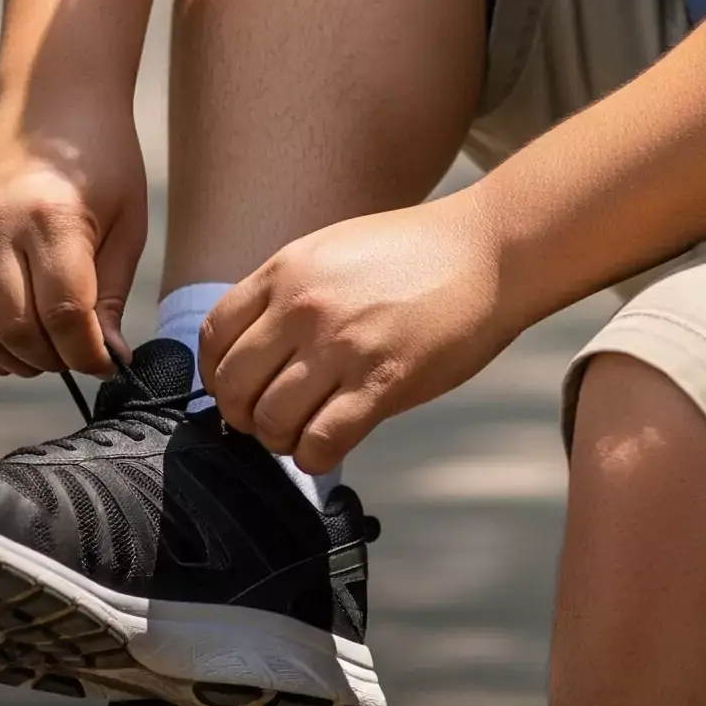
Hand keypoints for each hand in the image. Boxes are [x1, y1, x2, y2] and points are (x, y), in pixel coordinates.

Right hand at [0, 106, 146, 379]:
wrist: (52, 102)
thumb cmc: (103, 158)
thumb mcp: (128, 220)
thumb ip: (112, 291)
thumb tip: (108, 355)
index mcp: (52, 219)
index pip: (64, 311)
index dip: (87, 351)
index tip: (109, 363)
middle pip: (18, 327)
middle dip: (54, 359)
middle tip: (81, 359)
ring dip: (16, 358)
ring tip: (50, 355)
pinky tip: (14, 347)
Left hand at [202, 195, 513, 474]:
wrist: (489, 249)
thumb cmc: (418, 252)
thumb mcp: (335, 249)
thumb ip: (290, 292)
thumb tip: (254, 349)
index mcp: (288, 270)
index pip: (215, 338)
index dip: (217, 375)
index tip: (239, 388)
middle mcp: (305, 306)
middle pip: (234, 387)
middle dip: (245, 416)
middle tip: (274, 418)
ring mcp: (343, 345)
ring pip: (272, 423)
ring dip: (282, 440)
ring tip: (307, 429)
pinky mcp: (383, 382)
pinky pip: (320, 444)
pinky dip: (316, 457)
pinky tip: (333, 441)